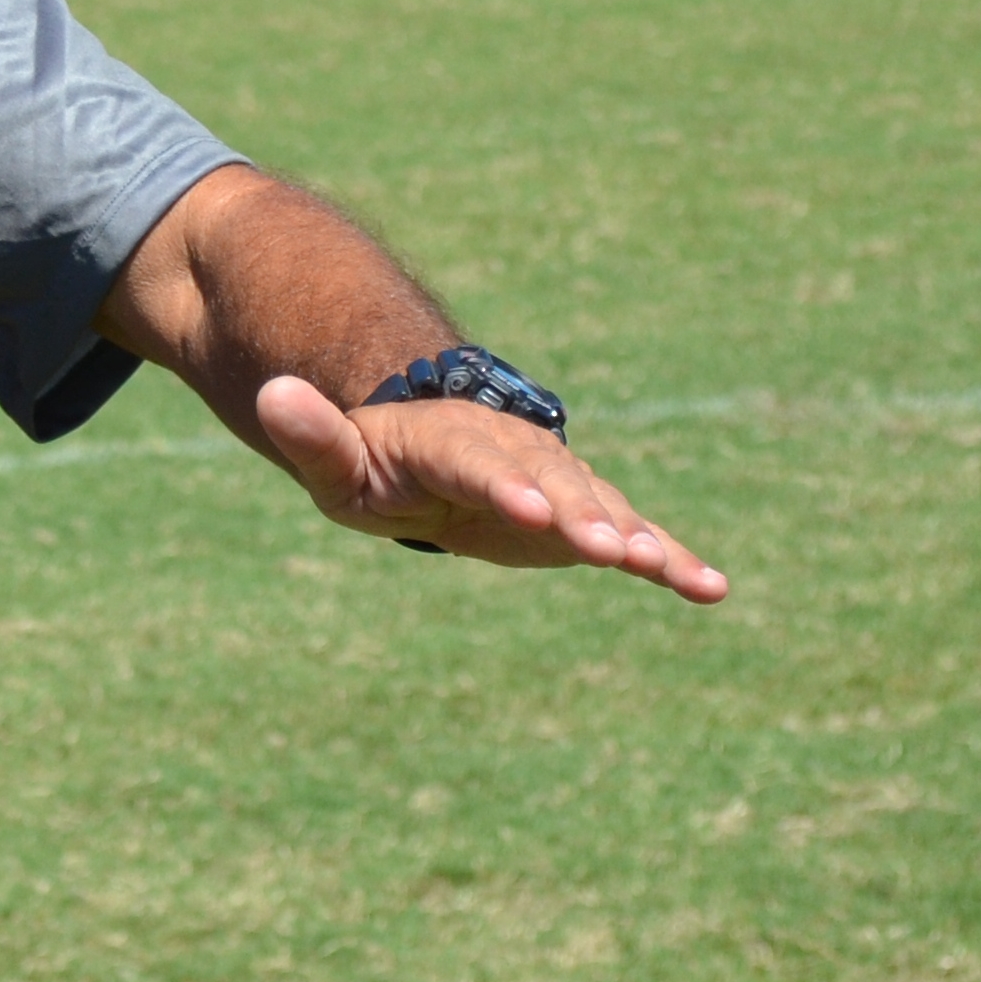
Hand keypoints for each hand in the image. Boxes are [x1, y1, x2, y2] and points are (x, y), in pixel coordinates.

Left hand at [256, 375, 727, 603]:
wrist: (422, 446)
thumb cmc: (369, 461)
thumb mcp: (332, 459)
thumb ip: (312, 434)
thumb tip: (270, 392)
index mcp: (447, 440)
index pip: (475, 462)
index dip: (504, 484)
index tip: (530, 509)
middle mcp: (513, 452)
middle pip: (551, 482)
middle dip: (582, 513)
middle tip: (615, 549)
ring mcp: (555, 480)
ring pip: (599, 505)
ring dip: (633, 535)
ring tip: (667, 568)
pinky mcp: (582, 514)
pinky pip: (631, 535)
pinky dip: (669, 559)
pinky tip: (710, 589)